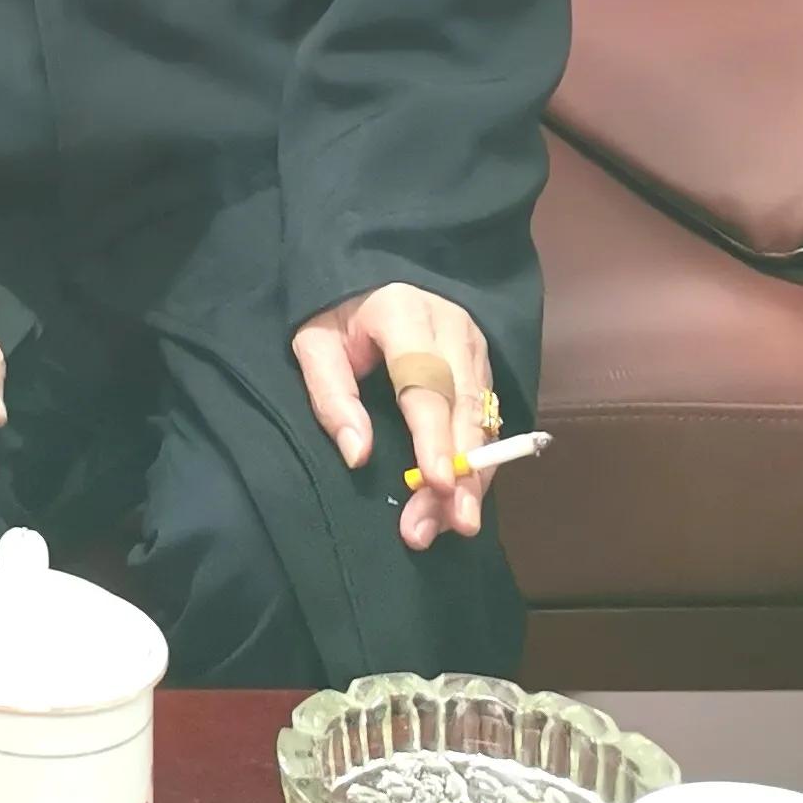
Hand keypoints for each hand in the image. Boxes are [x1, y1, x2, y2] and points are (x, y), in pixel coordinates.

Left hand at [292, 285, 494, 552]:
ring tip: (452, 526)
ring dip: (472, 478)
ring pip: (482, 420)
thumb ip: (331, 395)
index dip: (433, 437)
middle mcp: (451, 328)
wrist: (370, 277)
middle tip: (450, 525)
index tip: (438, 484)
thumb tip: (357, 455)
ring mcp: (474, 346)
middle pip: (462, 408)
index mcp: (404, 313)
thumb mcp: (314, 342)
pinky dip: (478, 464)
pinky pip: (488, 422)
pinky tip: (461, 500)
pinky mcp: (483, 366)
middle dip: (460, 472)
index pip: (425, 382)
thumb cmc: (336, 312)